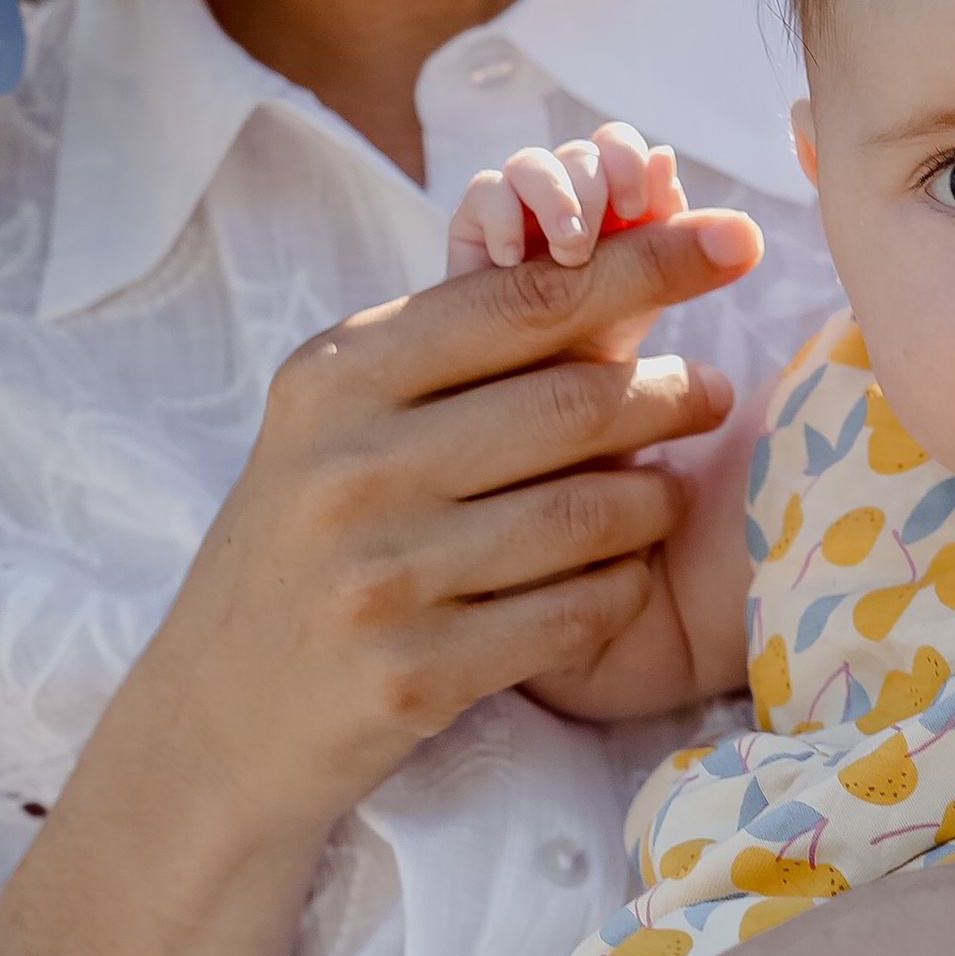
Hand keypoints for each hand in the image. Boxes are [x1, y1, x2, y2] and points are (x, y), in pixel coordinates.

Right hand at [153, 206, 760, 827]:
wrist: (218, 718)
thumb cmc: (309, 546)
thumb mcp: (340, 425)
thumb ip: (451, 349)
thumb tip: (611, 255)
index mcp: (337, 377)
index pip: (523, 300)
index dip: (646, 263)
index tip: (735, 238)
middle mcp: (351, 467)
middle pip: (575, 403)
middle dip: (673, 391)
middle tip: (711, 393)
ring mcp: (382, 576)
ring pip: (592, 512)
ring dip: (654, 500)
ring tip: (661, 493)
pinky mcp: (417, 674)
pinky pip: (577, 614)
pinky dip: (621, 590)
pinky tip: (618, 578)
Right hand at [447, 126, 687, 363]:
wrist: (542, 392)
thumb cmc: (598, 338)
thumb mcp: (644, 290)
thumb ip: (663, 231)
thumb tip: (666, 155)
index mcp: (615, 199)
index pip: (619, 147)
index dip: (630, 161)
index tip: (637, 209)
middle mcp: (568, 195)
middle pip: (581, 151)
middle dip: (596, 189)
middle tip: (596, 245)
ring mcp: (520, 207)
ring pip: (533, 162)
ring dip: (556, 198)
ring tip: (568, 252)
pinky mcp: (475, 227)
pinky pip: (486, 189)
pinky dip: (502, 216)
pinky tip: (512, 262)